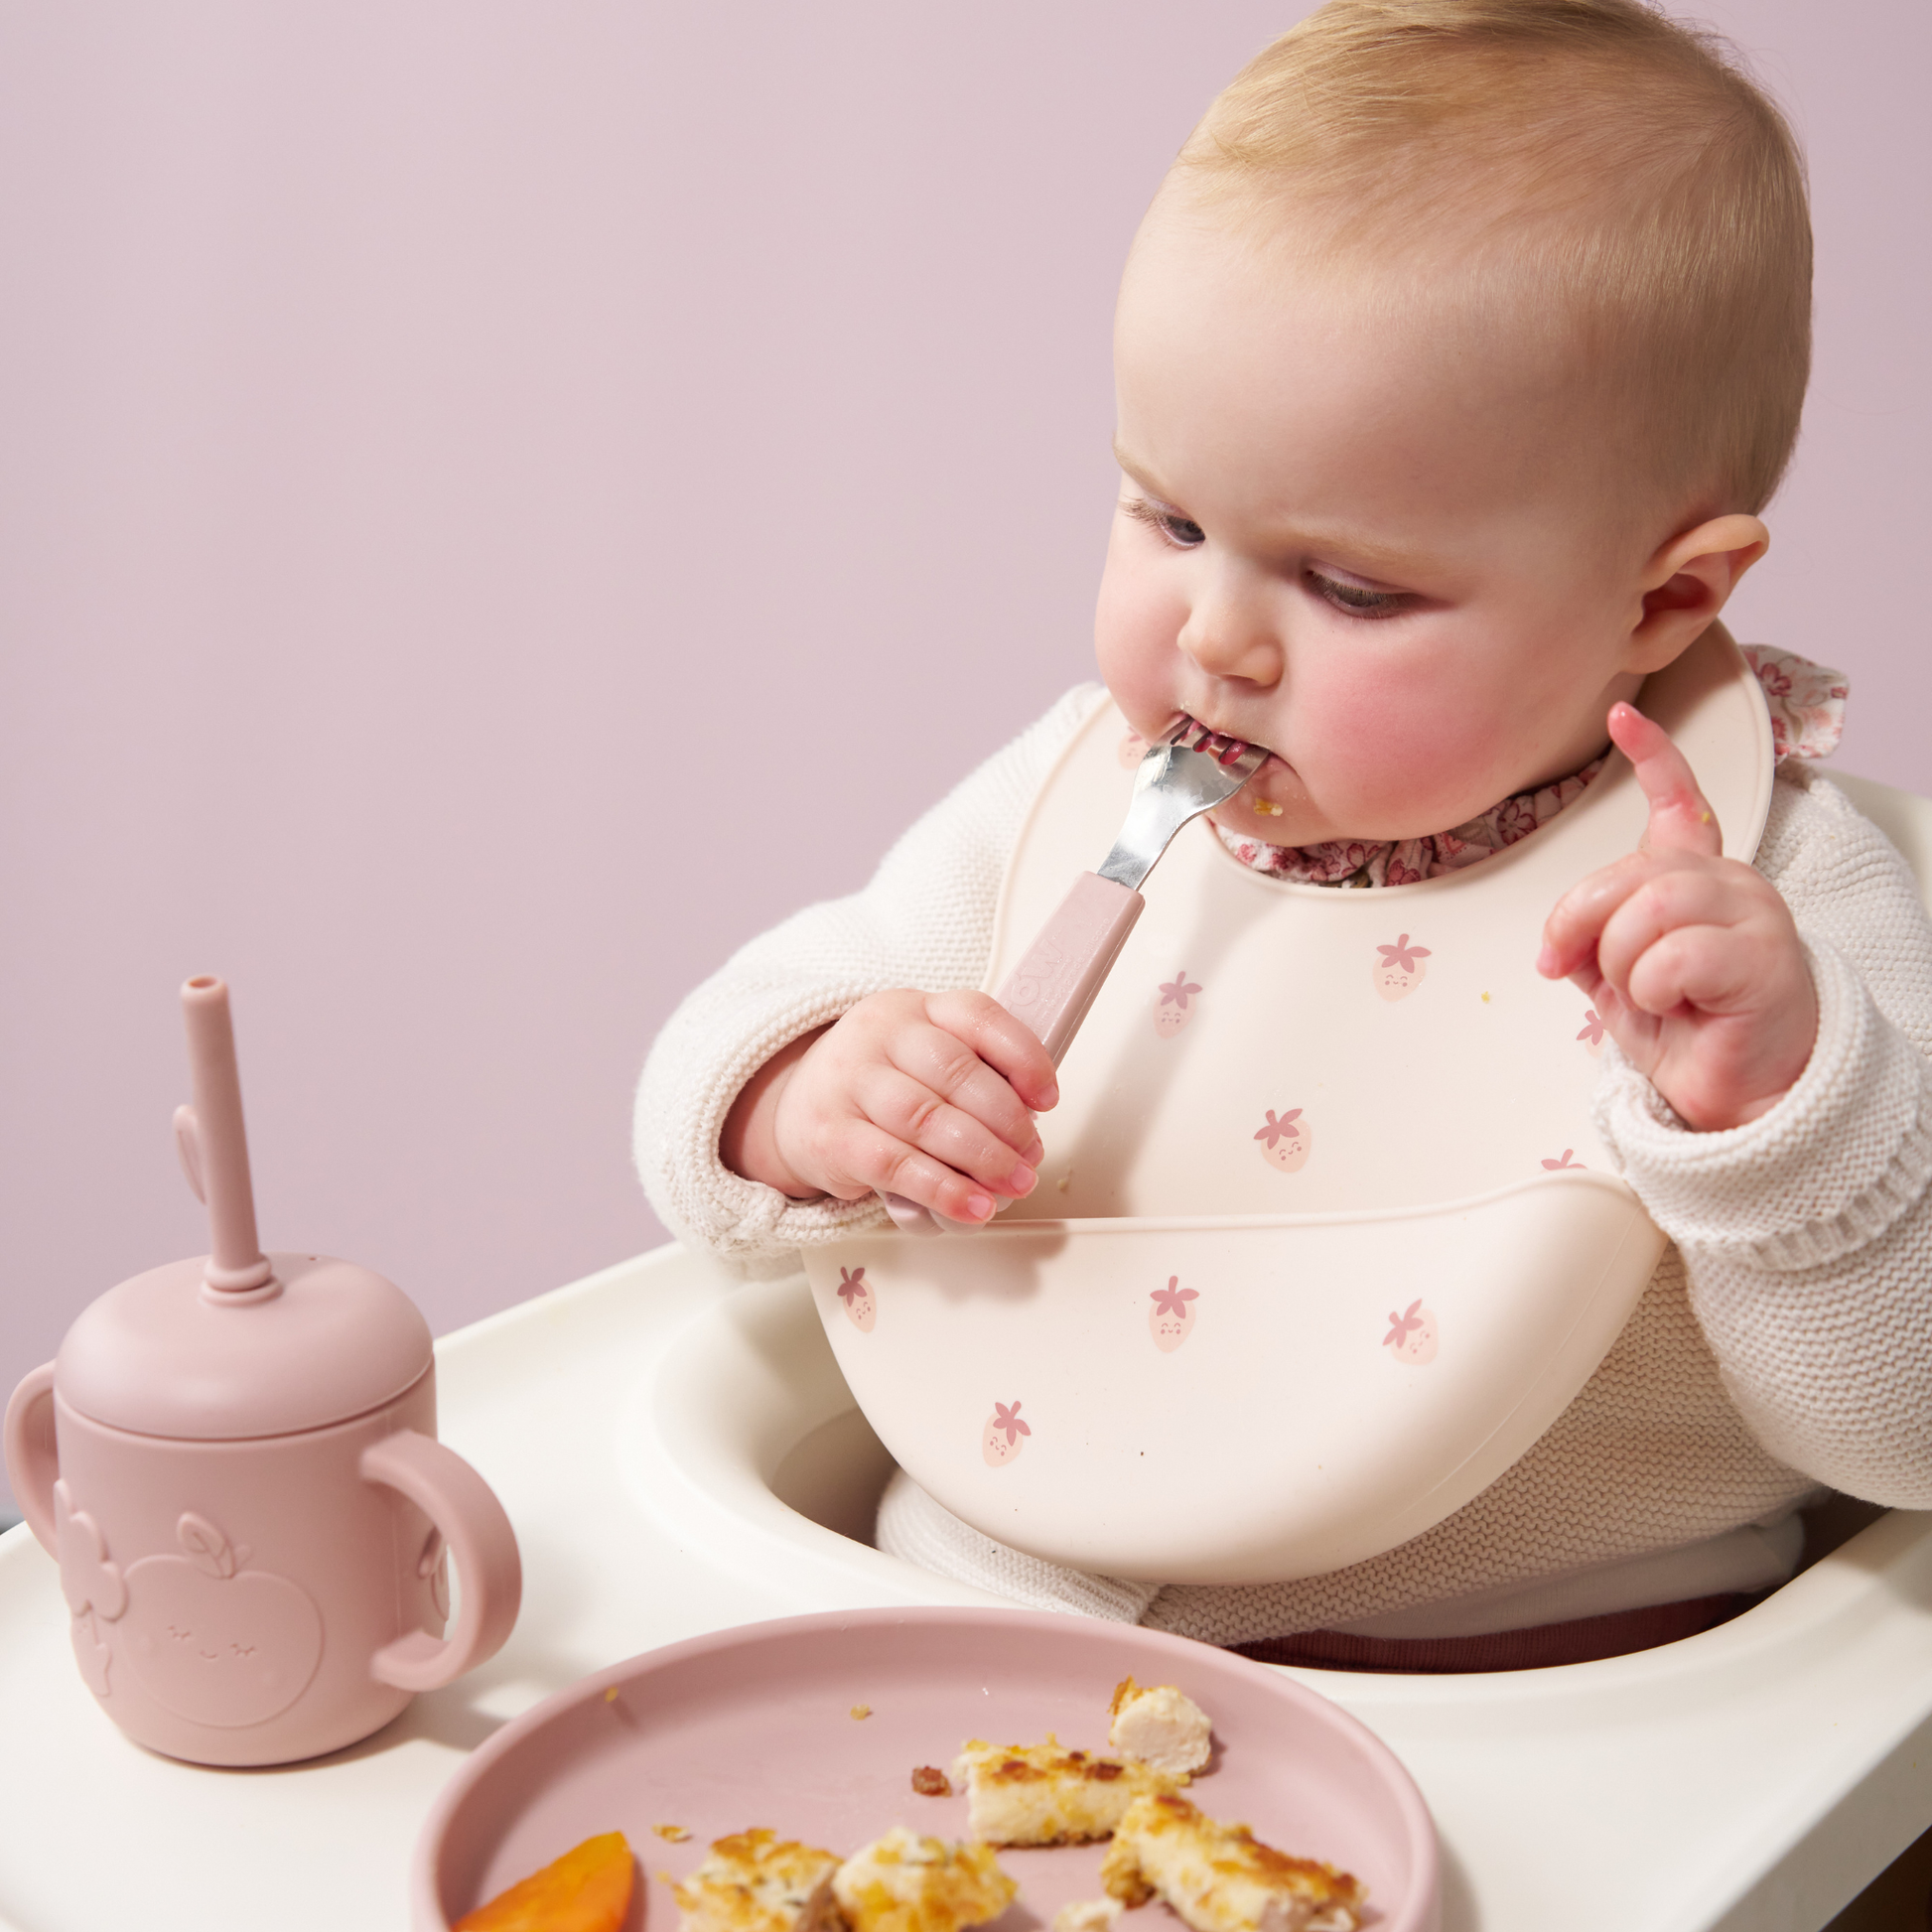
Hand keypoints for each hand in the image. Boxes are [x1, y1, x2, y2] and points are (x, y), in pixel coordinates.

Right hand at [721, 990, 1055, 1223]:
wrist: (797, 1110)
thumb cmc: (879, 1086)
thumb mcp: (923, 1059)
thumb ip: (974, 1074)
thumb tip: (1030, 1122)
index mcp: (915, 1008)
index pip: (978, 1016)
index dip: (1024, 1057)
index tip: (1047, 1098)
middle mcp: (879, 1035)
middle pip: (956, 1072)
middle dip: (1007, 1121)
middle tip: (1031, 1156)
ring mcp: (849, 1082)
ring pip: (927, 1118)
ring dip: (982, 1158)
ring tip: (1013, 1184)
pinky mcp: (831, 1136)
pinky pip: (895, 1164)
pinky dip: (942, 1189)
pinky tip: (972, 1205)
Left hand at [1538, 702, 1815, 1129]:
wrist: (1741, 1095)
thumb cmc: (1688, 1031)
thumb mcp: (1615, 980)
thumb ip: (1585, 942)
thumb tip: (1554, 942)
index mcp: (1693, 879)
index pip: (1679, 802)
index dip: (1652, 756)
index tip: (1624, 716)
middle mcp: (1727, 883)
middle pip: (1627, 871)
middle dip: (1577, 921)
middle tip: (1564, 964)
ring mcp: (1752, 914)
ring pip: (1647, 908)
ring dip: (1618, 961)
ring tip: (1642, 993)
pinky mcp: (1762, 957)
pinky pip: (1671, 955)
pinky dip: (1649, 990)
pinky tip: (1675, 1005)